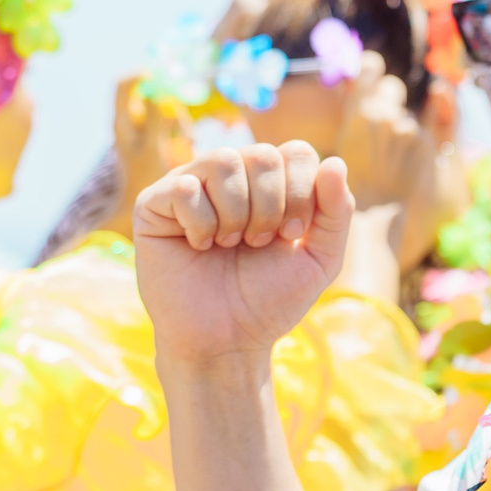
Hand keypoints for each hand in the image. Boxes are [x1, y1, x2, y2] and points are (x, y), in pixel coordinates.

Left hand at [112, 76, 192, 213]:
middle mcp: (133, 122)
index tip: (161, 80)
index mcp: (123, 121)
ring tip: (187, 143)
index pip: (124, 85)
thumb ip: (154, 121)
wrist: (149, 204)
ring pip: (167, 109)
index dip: (141, 76)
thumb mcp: (151, 149)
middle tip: (181, 128)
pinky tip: (188, 147)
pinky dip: (183, 132)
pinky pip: (174, 124)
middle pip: (152, 95)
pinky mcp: (160, 138)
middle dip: (171, 107)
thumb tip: (157, 94)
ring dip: (180, 122)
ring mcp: (147, 130)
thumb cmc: (144, 180)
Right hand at [134, 141, 352, 365]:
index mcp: (270, 183)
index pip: (295, 151)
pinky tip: (199, 246)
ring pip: (222, 161)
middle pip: (262, 154)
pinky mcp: (154, 204)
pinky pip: (184, 187)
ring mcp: (190, 185)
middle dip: (271, 206)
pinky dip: (201, 223)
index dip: (301, 191)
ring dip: (237, 213)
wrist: (227, 339)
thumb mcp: (320, 259)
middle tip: (259, 243)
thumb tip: (336, 162)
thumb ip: (336, 212)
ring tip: (230, 244)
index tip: (293, 234)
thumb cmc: (270, 299)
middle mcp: (230, 177)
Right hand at [332, 55, 431, 214]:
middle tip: (384, 125)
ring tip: (390, 157)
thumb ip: (357, 109)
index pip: (371, 66)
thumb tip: (358, 78)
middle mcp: (383, 114)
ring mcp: (406, 128)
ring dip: (403, 129)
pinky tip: (403, 164)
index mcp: (358, 110)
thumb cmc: (349, 179)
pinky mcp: (424, 143)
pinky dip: (416, 146)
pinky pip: (423, 133)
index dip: (372, 70)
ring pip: (408, 115)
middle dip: (390, 100)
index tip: (372, 76)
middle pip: (393, 87)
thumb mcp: (345, 138)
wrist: (372, 213)